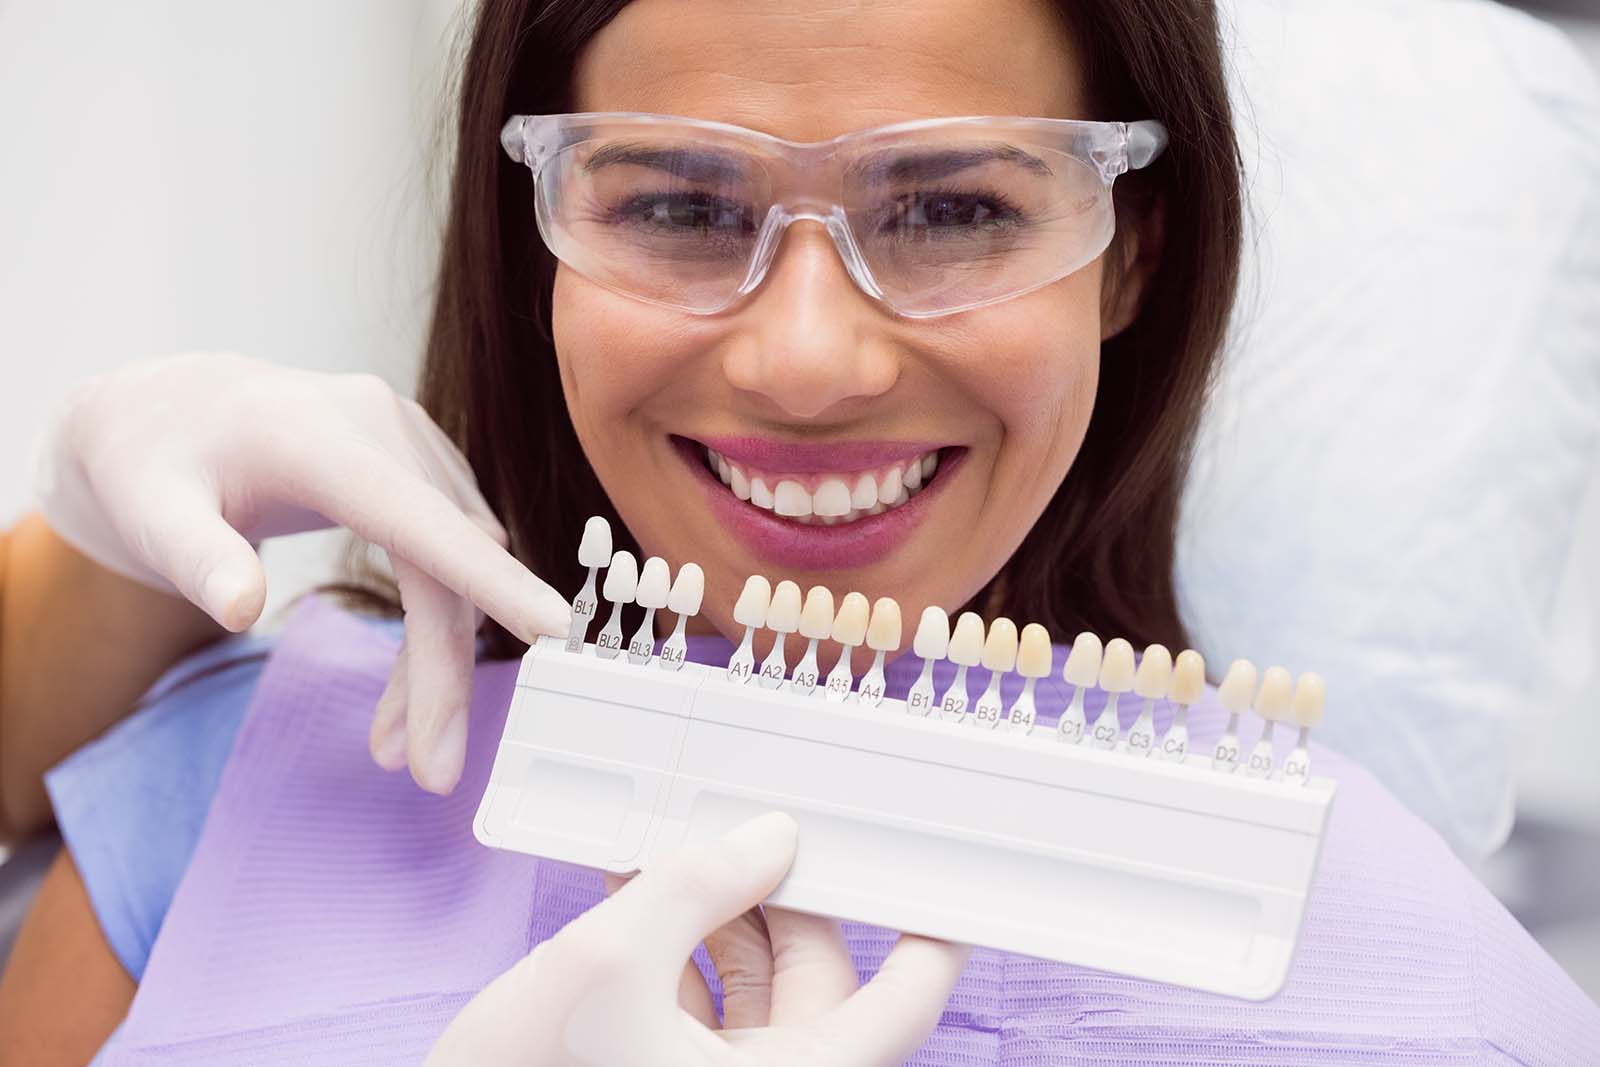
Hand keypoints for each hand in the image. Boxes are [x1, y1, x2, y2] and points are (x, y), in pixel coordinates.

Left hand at [35, 352, 571, 793]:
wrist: (167, 411)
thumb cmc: (148, 463)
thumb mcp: (145, 511)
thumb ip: (194, 558)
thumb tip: (239, 611)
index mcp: (321, 438)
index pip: (422, 519)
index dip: (491, 580)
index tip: (553, 631)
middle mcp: (384, 430)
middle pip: (445, 566)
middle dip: (443, 674)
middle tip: (430, 770)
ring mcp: (411, 444)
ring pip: (456, 570)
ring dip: (437, 661)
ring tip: (392, 746)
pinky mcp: (420, 468)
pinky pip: (449, 556)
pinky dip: (434, 627)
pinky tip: (404, 686)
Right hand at [427, 813, 969, 1066]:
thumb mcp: (607, 966)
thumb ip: (694, 887)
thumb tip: (770, 835)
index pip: (907, 997)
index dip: (933, 925)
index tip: (937, 859)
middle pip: (820, 971)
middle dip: (786, 887)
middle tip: (761, 812)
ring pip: (755, 978)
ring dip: (721, 905)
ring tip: (684, 837)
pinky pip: (699, 995)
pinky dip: (678, 938)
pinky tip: (640, 882)